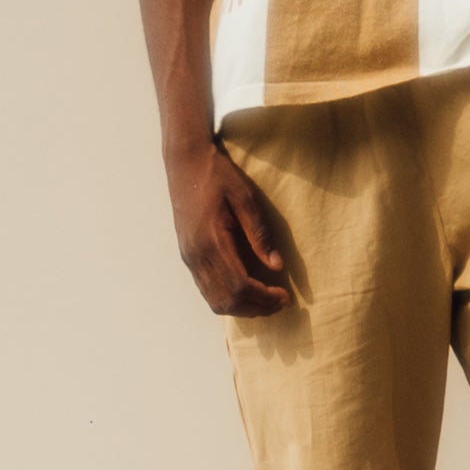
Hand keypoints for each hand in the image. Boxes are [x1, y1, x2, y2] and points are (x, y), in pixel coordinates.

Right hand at [165, 141, 290, 316]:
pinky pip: (206, 290)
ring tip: (266, 302)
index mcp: (211, 241)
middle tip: (280, 303)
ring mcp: (189, 258)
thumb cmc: (217, 175)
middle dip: (256, 308)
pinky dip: (228, 299)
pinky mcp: (187, 256)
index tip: (285, 296)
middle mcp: (196, 256)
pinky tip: (246, 291)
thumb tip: (277, 266)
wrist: (184, 162)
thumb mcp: (245, 198)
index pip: (240, 285)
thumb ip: (260, 234)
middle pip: (227, 300)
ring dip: (242, 308)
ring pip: (214, 300)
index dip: (264, 297)